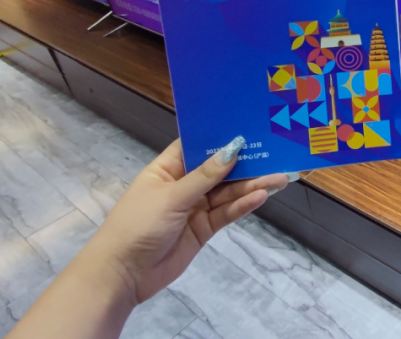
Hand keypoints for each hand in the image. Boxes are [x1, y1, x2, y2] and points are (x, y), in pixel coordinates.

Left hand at [75, 137, 294, 304]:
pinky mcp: (202, 229)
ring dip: (250, 186)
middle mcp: (182, 185)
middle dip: (244, 164)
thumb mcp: (171, 196)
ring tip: (278, 179)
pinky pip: (225, 213)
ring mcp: (194, 208)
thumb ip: (204, 176)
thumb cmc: (138, 225)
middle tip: (275, 155)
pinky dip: (242, 206)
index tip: (248, 126)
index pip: (196, 146)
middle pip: (218, 170)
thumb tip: (232, 148)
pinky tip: (261, 197)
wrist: (122, 274)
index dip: (220, 137)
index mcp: (166, 169)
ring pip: (226, 192)